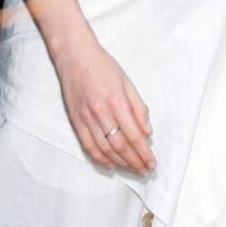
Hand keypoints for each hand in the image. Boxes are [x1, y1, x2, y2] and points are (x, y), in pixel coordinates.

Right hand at [55, 35, 154, 173]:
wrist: (74, 55)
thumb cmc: (102, 66)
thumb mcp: (127, 82)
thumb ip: (138, 108)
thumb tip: (148, 132)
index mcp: (117, 102)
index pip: (134, 135)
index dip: (144, 152)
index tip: (151, 162)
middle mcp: (101, 112)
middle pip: (120, 145)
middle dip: (134, 161)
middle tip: (145, 170)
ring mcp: (86, 118)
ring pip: (105, 148)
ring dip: (120, 163)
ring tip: (131, 170)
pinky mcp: (75, 120)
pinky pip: (88, 145)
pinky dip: (99, 158)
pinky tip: (109, 165)